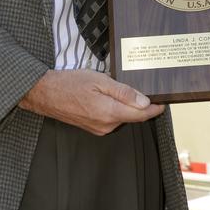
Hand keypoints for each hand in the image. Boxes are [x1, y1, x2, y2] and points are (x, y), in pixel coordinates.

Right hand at [19, 69, 163, 135]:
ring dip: (127, 106)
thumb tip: (144, 101)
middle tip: (146, 87)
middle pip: (133, 116)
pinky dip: (116, 109)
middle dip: (141, 104)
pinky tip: (110, 97)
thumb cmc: (69, 84)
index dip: (155, 108)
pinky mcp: (93, 128)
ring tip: (124, 89)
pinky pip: (112, 119)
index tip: (164, 101)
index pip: (142, 114)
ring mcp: (99, 129)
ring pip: (122, 117)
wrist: (45, 94)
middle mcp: (106, 125)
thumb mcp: (99, 80)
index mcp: (110, 113)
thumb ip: (123, 92)